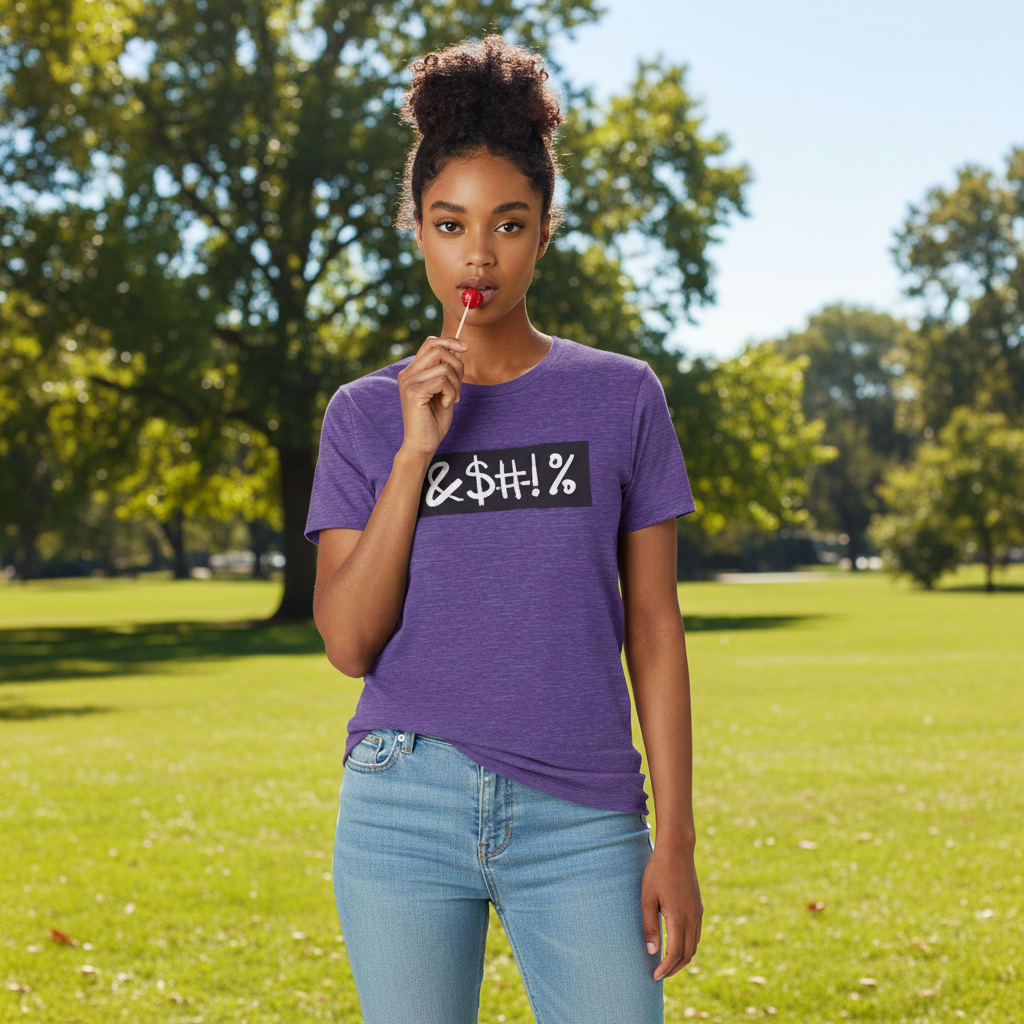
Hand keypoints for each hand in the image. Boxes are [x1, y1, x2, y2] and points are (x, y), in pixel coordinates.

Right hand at [396, 335, 467, 456]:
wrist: (422, 444)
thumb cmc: (434, 420)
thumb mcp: (443, 390)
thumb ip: (446, 371)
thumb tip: (458, 349)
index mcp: (412, 371)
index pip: (430, 343)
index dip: (450, 341)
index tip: (465, 349)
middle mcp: (407, 374)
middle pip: (439, 349)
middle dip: (457, 366)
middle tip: (458, 386)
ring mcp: (408, 382)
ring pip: (444, 366)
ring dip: (456, 384)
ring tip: (451, 399)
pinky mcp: (414, 392)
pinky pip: (443, 380)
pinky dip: (451, 393)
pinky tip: (446, 404)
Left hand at [641, 843, 702, 981]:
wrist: (677, 850)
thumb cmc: (657, 872)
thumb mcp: (647, 898)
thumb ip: (649, 926)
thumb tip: (652, 952)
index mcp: (679, 918)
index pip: (675, 954)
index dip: (665, 968)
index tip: (654, 976)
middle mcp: (693, 919)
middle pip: (687, 954)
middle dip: (674, 968)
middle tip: (659, 974)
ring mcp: (698, 913)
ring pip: (694, 946)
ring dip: (682, 958)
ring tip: (666, 964)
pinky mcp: (699, 907)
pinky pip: (696, 934)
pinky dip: (688, 946)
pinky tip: (676, 945)